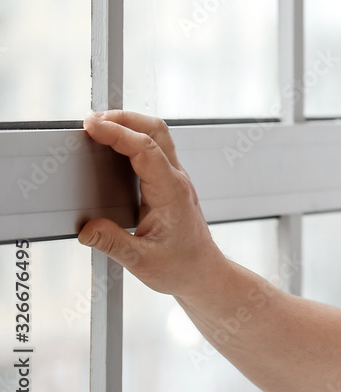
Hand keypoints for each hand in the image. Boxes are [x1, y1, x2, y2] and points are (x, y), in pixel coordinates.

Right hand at [77, 111, 225, 297]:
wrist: (203, 273)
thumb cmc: (180, 267)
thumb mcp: (141, 261)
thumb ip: (113, 243)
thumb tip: (86, 229)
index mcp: (172, 192)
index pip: (146, 150)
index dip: (118, 133)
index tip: (92, 126)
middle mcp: (177, 179)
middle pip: (155, 131)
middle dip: (123, 118)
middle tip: (91, 120)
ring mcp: (176, 179)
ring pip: (158, 135)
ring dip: (130, 124)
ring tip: (100, 126)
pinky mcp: (170, 183)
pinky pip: (154, 149)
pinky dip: (133, 138)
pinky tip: (114, 145)